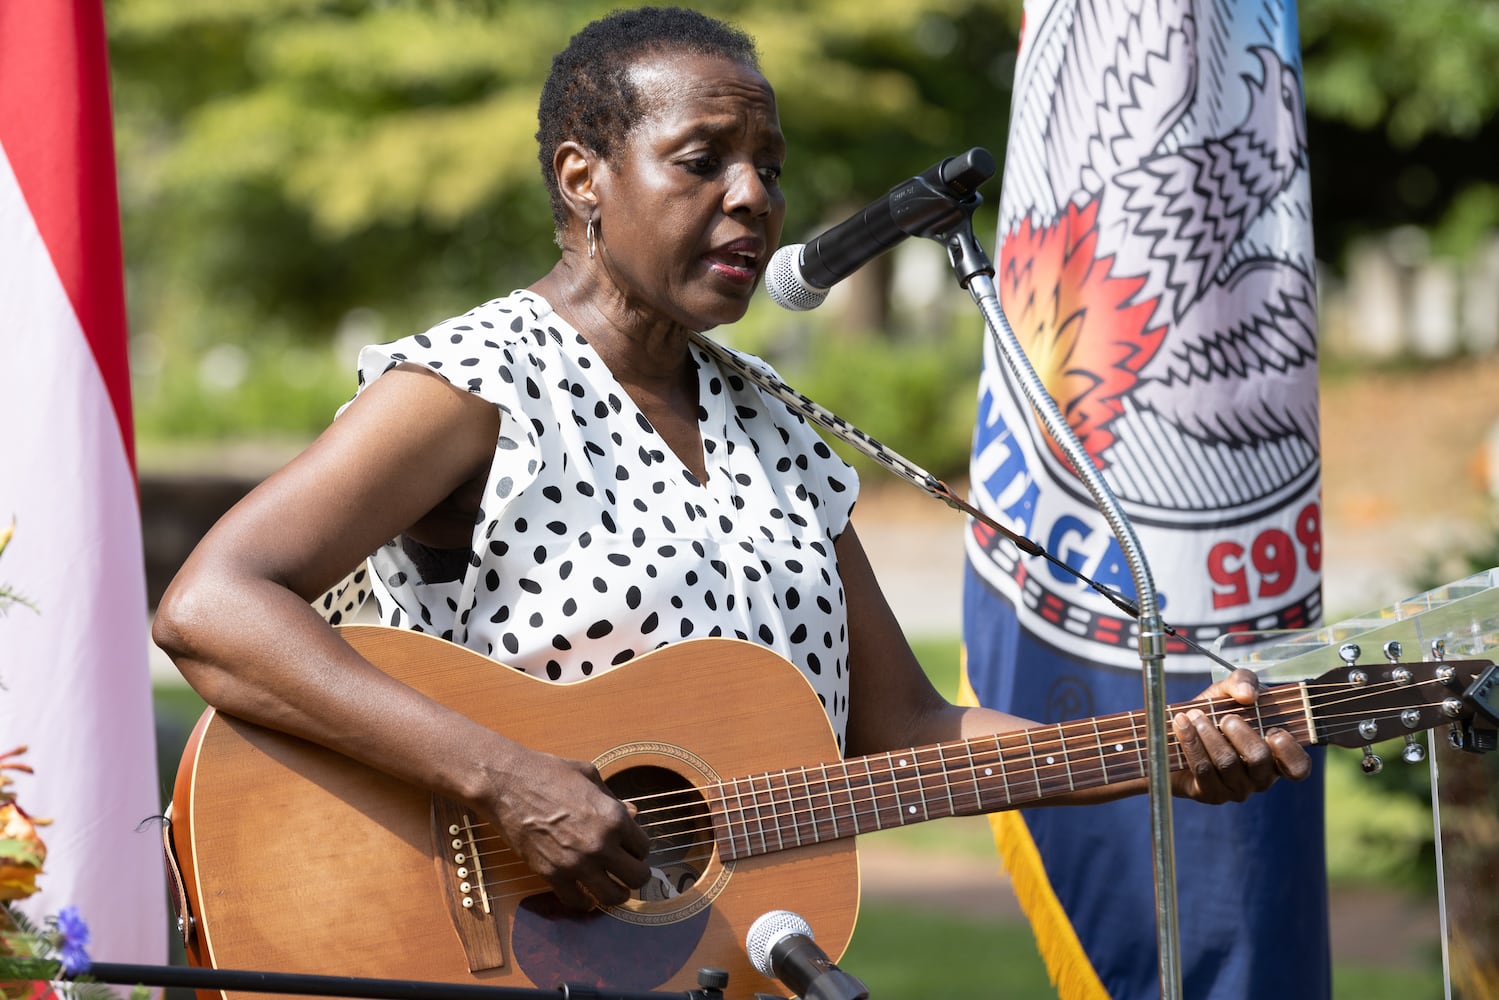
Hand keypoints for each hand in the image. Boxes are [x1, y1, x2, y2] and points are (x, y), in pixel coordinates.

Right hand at [485, 749, 651, 909]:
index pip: (644, 848)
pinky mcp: (552, 874)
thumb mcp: (590, 776)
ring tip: (611, 888)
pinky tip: (584, 895)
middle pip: (637, 878)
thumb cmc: (549, 772)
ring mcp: (576, 863)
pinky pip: (576, 902)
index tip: (629, 849)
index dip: (638, 849)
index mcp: (614, 818)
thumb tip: (632, 813)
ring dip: (616, 894)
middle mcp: (601, 844)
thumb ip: (613, 799)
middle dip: (635, 876)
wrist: (507, 783)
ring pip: (612, 897)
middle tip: (625, 872)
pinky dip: (583, 902)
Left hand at [1170, 668, 1311, 803]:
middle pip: (1259, 760)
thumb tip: (1248, 694)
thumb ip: (1243, 682)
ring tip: (1195, 715)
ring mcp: (1235, 789)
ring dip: (1209, 734)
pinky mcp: (1210, 794)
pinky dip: (1191, 742)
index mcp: (1275, 756)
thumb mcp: (1229, 691)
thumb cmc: (1213, 713)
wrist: (1178, 733)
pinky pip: (1202, 769)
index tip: (1274, 732)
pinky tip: (1182, 724)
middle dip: (1241, 733)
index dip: (1290, 752)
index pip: (1298, 768)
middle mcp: (1259, 778)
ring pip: (1227, 763)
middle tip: (1226, 718)